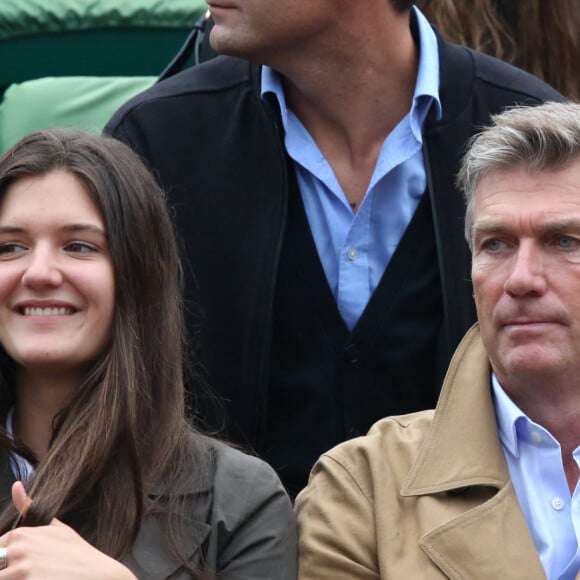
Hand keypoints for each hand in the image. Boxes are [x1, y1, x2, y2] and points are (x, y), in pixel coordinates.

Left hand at [0, 482, 135, 578]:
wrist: (97, 574)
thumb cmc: (76, 553)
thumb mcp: (55, 527)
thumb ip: (29, 508)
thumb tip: (16, 485)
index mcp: (21, 535)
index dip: (7, 563)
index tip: (27, 566)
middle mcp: (19, 550)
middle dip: (8, 572)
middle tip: (31, 573)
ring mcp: (22, 571)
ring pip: (2, 578)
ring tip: (37, 577)